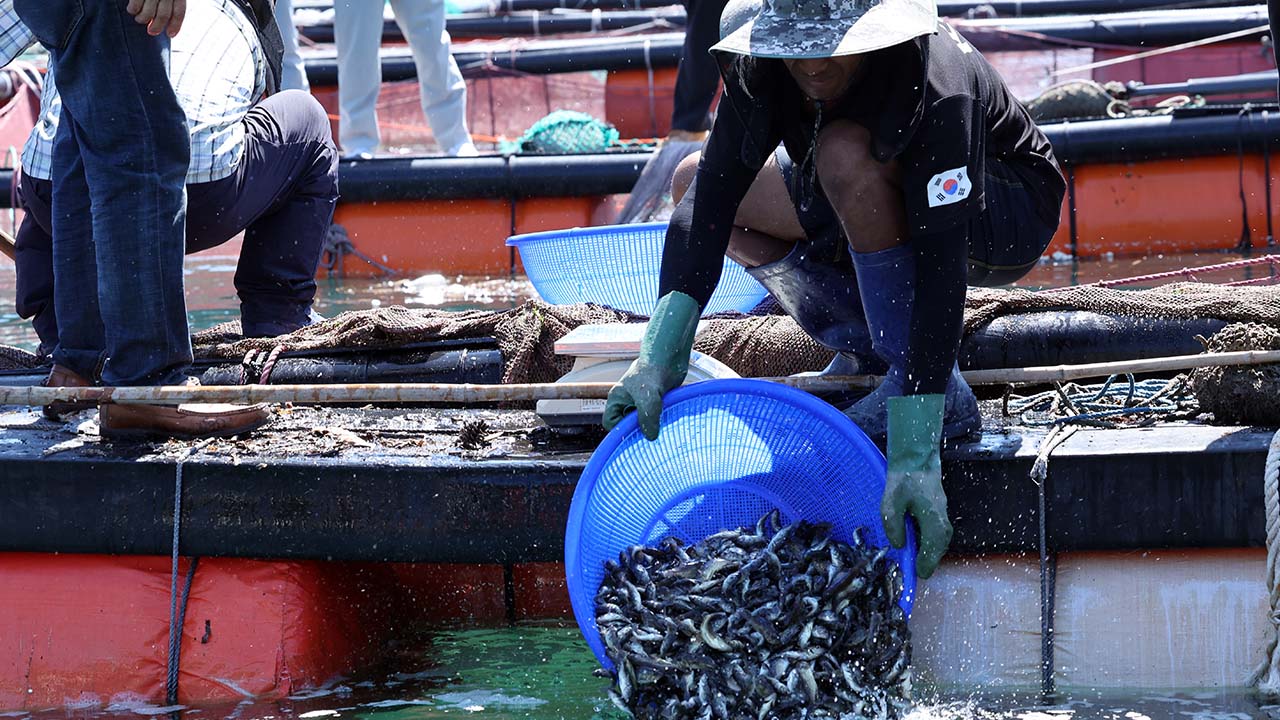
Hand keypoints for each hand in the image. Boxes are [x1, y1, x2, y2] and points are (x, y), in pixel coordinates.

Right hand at [126, 0, 186, 36]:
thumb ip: (168, 4)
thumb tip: (167, 26)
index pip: (179, 11)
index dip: (176, 25)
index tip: (170, 35)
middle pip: (164, 15)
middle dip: (157, 26)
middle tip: (152, 32)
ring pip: (148, 13)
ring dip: (142, 19)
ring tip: (140, 19)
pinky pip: (135, 6)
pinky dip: (133, 11)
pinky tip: (132, 10)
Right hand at [601, 292, 699, 440]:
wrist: (668, 357)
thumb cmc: (653, 373)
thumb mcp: (648, 401)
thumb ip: (647, 420)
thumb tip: (650, 438)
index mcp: (617, 398)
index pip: (610, 422)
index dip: (619, 429)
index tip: (634, 431)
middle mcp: (627, 401)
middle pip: (626, 423)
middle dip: (637, 429)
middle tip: (650, 431)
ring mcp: (641, 400)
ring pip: (642, 421)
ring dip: (651, 424)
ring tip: (660, 422)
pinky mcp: (655, 400)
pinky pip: (654, 416)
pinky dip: (660, 418)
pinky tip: (668, 417)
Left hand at [880, 394, 951, 578]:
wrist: (917, 458)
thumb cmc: (904, 479)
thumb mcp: (891, 503)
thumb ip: (893, 526)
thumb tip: (899, 546)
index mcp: (933, 523)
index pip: (930, 555)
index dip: (921, 567)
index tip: (914, 576)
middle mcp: (942, 523)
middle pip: (937, 552)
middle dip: (925, 563)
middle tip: (914, 572)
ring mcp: (943, 517)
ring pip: (938, 544)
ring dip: (928, 553)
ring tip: (915, 562)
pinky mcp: (939, 513)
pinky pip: (936, 535)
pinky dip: (928, 543)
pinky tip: (917, 544)